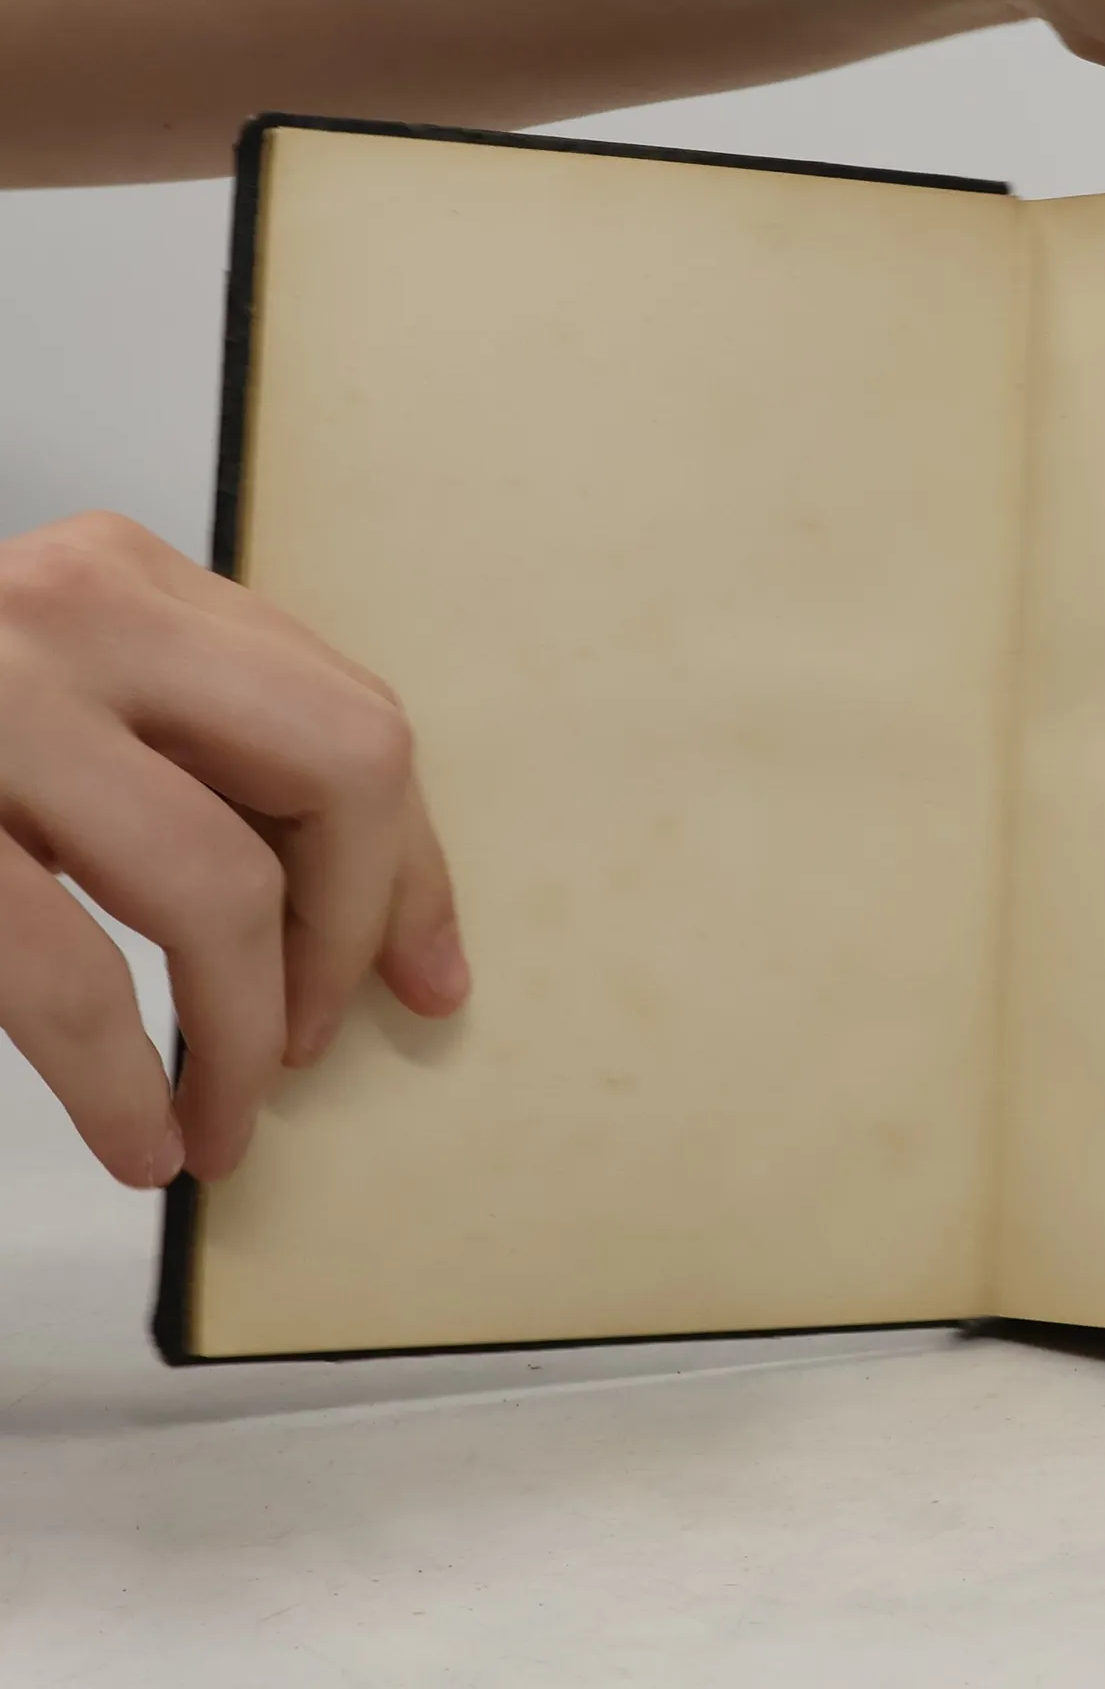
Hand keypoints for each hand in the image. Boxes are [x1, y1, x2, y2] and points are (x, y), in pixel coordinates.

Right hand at [0, 512, 467, 1186]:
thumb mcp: (53, 694)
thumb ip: (185, 749)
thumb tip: (356, 911)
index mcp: (128, 582)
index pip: (352, 720)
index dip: (411, 867)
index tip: (430, 974)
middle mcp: (72, 612)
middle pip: (344, 768)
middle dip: (357, 926)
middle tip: (320, 1038)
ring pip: (220, 883)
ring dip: (246, 1032)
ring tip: (232, 1115)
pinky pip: (69, 972)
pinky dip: (126, 1083)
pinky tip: (144, 1142)